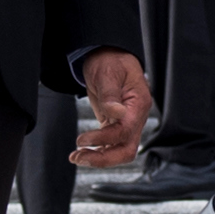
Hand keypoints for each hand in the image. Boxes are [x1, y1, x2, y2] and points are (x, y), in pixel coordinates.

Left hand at [72, 52, 151, 167]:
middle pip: (127, 150)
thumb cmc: (110, 60)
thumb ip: (111, 95)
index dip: (104, 139)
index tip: (82, 140)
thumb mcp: (108, 74)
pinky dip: (97, 151)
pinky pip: (111, 143)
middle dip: (104, 159)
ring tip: (76, 157)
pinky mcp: (116, 123)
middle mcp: (136, 116)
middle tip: (80, 158)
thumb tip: (116, 113)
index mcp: (138, 104)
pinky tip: (82, 152)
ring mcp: (127, 122)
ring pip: (119, 150)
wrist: (108, 53)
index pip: (125, 131)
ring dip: (98, 158)